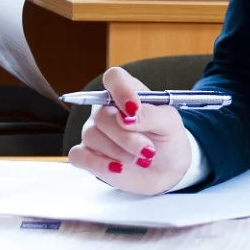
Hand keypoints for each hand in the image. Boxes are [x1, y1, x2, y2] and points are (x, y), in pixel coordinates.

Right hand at [67, 66, 193, 194]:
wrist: (167, 171)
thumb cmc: (168, 139)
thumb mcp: (170, 124)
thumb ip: (152, 115)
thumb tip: (127, 117)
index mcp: (129, 93)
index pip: (114, 78)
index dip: (120, 90)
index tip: (133, 110)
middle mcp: (107, 109)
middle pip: (102, 114)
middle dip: (126, 136)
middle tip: (148, 150)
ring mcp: (96, 132)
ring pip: (92, 136)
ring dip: (119, 152)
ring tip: (141, 160)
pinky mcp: (88, 155)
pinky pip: (78, 155)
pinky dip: (99, 164)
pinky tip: (117, 168)